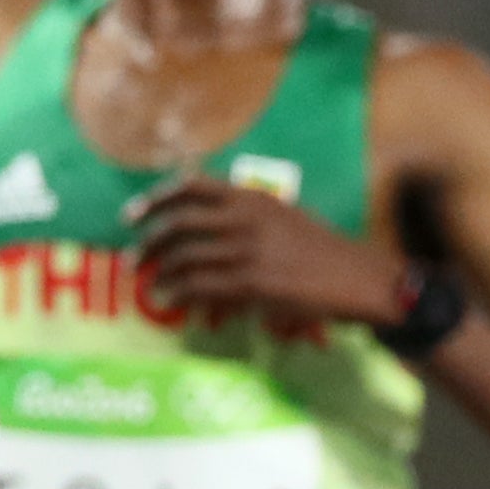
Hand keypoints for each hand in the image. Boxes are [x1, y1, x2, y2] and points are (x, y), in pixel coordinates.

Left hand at [130, 175, 405, 332]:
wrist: (357, 277)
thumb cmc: (320, 249)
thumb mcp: (281, 216)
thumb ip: (243, 216)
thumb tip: (201, 227)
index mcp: (251, 197)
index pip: (191, 187)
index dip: (155, 200)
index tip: (132, 216)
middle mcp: (244, 219)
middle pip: (178, 225)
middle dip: (148, 243)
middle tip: (133, 259)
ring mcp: (246, 251)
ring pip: (183, 259)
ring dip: (159, 274)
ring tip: (149, 286)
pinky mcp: (250, 284)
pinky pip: (199, 287)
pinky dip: (178, 294)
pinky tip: (171, 301)